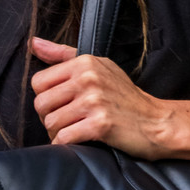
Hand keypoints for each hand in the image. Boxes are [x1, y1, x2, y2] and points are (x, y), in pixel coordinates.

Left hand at [29, 36, 171, 158]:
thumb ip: (63, 55)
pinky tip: (78, 143)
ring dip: (57, 134)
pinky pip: (64, 138)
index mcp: (84, 62)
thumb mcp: (99, 66)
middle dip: (48, 118)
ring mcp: (94, 101)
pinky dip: (66, 145)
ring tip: (73, 132)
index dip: (45, 98)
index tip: (60, 105)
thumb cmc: (125, 96)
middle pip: (41, 104)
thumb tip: (33, 43)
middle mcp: (88, 79)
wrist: (156, 122)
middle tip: (65, 123)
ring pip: (50, 123)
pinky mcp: (100, 124)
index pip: (38, 82)